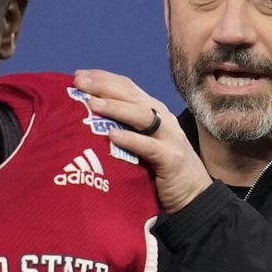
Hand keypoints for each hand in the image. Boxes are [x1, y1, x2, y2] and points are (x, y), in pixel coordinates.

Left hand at [73, 69, 211, 213]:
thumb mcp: (142, 142)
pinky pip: (148, 146)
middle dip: (103, 86)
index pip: (126, 87)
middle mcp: (161, 118)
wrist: (194, 195)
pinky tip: (112, 135)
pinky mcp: (171, 159)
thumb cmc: (160, 169)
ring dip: (115, 107)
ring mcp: (169, 137)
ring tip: (92, 104)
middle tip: (78, 83)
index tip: (77, 75)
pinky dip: (130, 139)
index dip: (102, 78)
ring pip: (141, 115)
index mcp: (153, 111)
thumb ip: (124, 128)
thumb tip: (87, 119)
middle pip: (131, 95)